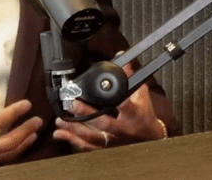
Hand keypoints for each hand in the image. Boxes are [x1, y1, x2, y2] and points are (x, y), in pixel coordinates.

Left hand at [52, 62, 166, 151]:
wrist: (150, 139)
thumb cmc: (145, 116)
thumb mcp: (142, 96)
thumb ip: (132, 79)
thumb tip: (125, 62)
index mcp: (133, 115)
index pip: (126, 105)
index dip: (118, 99)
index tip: (107, 89)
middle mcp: (122, 130)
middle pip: (104, 123)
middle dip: (87, 114)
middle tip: (74, 104)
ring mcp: (114, 141)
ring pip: (92, 138)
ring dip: (75, 129)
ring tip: (61, 120)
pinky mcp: (107, 148)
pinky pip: (88, 147)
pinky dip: (72, 140)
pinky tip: (60, 134)